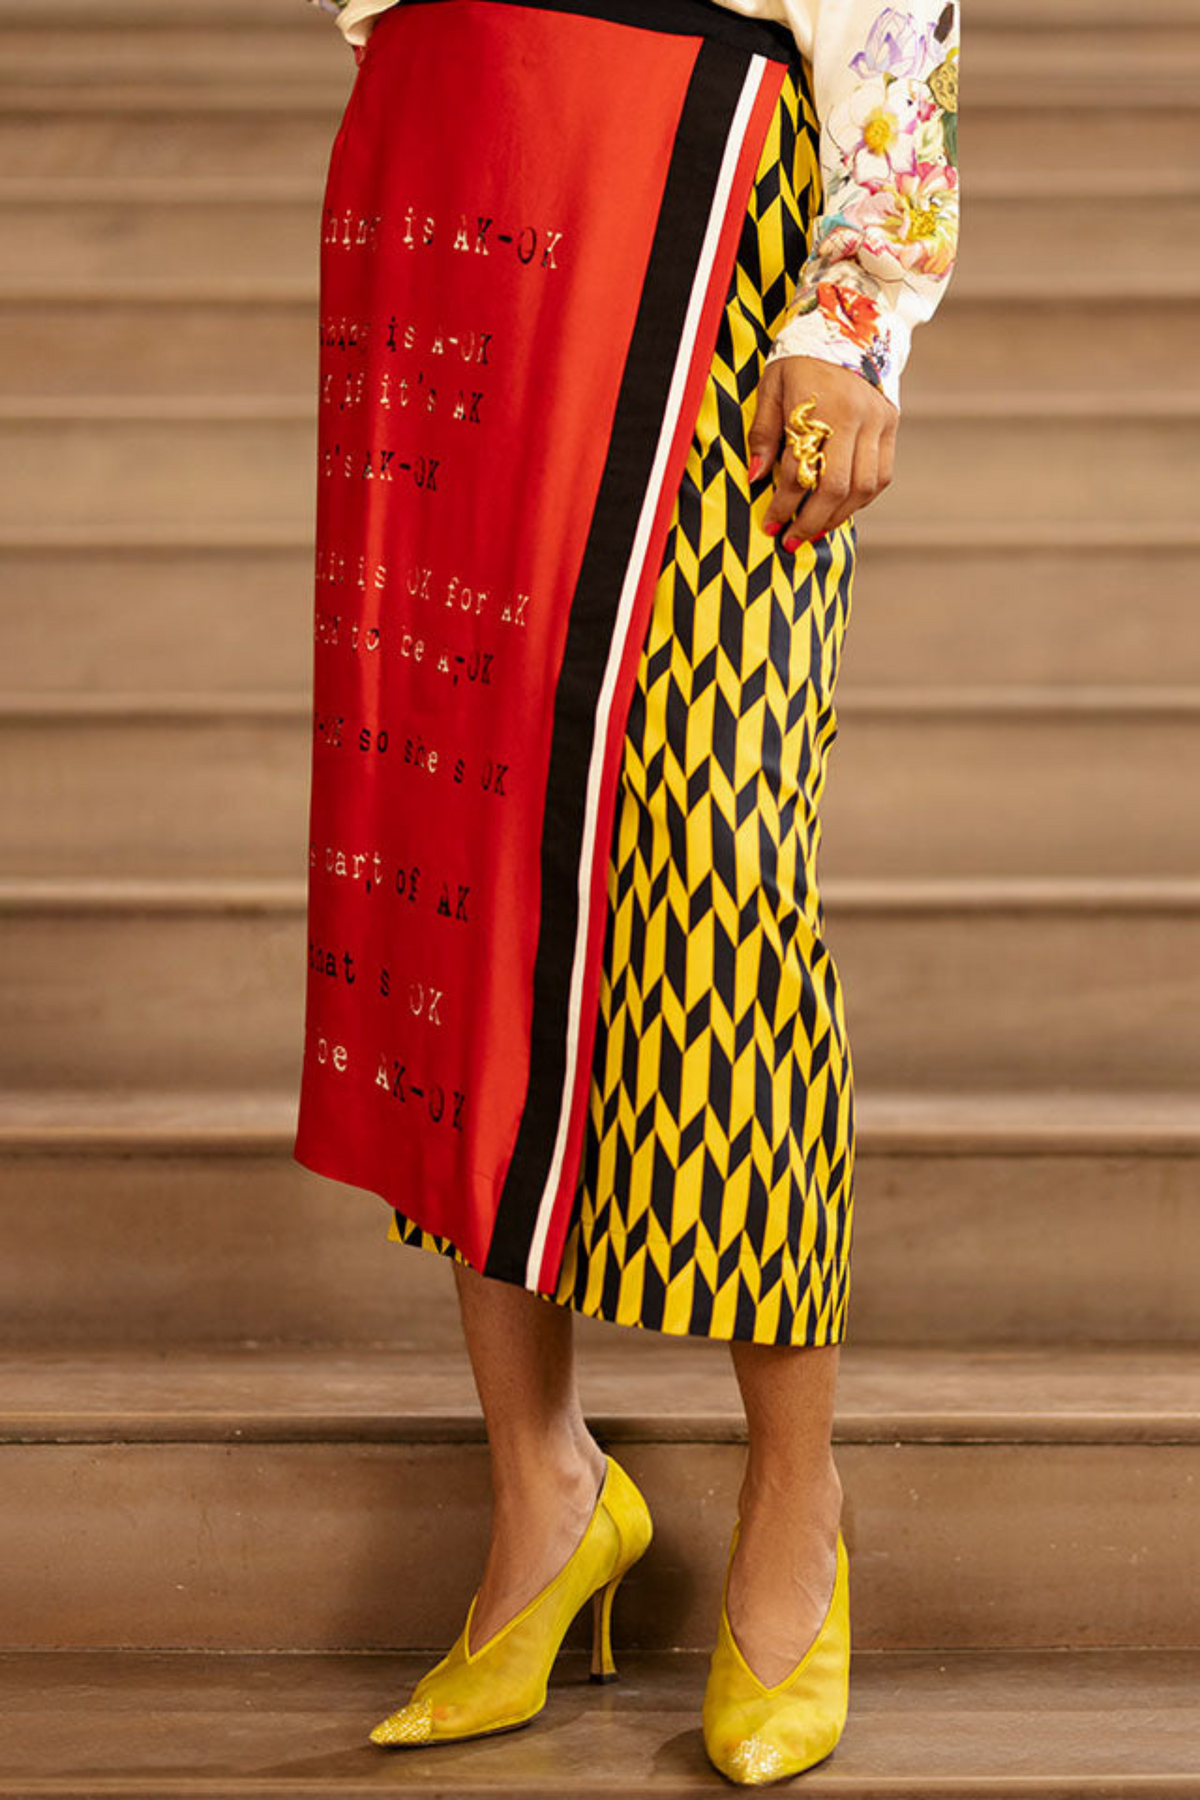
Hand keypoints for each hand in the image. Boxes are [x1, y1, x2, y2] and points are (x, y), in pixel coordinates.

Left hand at [747, 354, 897, 546]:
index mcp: (820, 406)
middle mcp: (854, 417)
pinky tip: (841, 507)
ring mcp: (877, 421)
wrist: (848, 321)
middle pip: (836, 487)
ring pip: (863, 487)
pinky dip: (862, 498)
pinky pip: (881, 475)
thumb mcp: (772, 387)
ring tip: (816, 529)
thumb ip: (764, 433)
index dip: (784, 503)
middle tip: (792, 539)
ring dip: (838, 516)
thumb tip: (755, 478)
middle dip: (812, 520)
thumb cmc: (800, 357)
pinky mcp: (891, 424)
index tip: (771, 523)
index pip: (801, 470)